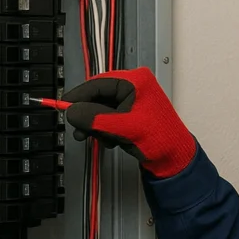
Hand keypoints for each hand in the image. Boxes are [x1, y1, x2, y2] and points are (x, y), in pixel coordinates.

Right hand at [62, 67, 195, 177]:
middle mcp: (135, 86)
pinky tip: (112, 140)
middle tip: (80, 130)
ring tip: (103, 139)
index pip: (98, 83)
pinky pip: (109, 117)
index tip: (63, 106)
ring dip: (98, 126)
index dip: (78, 96)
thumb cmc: (160, 139)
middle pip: (98, 96)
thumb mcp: (123, 128)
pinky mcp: (132, 113)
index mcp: (136, 81)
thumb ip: (95, 118)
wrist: (174, 158)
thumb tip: (72, 111)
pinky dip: (106, 129)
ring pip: (102, 108)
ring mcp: (133, 100)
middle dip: (89, 116)